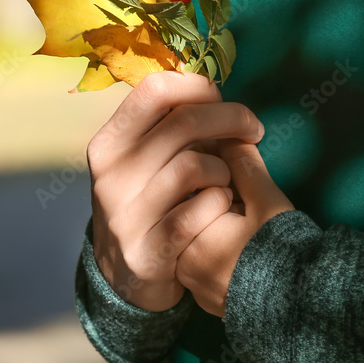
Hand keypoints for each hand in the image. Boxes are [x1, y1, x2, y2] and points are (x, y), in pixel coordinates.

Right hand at [87, 71, 264, 311]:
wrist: (123, 277)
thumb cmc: (146, 203)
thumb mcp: (139, 161)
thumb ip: (165, 126)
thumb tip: (210, 85)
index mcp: (109, 143)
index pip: (155, 90)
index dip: (198, 87)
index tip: (221, 99)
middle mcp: (111, 175)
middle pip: (185, 123)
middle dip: (233, 119)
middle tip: (254, 130)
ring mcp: (126, 216)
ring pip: (196, 166)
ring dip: (224, 170)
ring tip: (225, 181)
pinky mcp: (148, 251)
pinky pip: (202, 210)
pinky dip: (221, 203)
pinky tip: (220, 207)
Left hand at [175, 139, 294, 317]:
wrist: (305, 306)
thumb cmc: (282, 251)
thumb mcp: (265, 199)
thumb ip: (242, 164)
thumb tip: (226, 133)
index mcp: (188, 237)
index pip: (190, 194)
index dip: (215, 181)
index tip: (239, 186)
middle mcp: (182, 266)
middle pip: (191, 219)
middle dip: (215, 205)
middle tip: (247, 207)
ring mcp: (195, 289)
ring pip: (198, 243)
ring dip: (218, 229)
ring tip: (251, 229)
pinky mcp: (210, 303)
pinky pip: (208, 268)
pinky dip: (222, 254)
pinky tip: (248, 251)